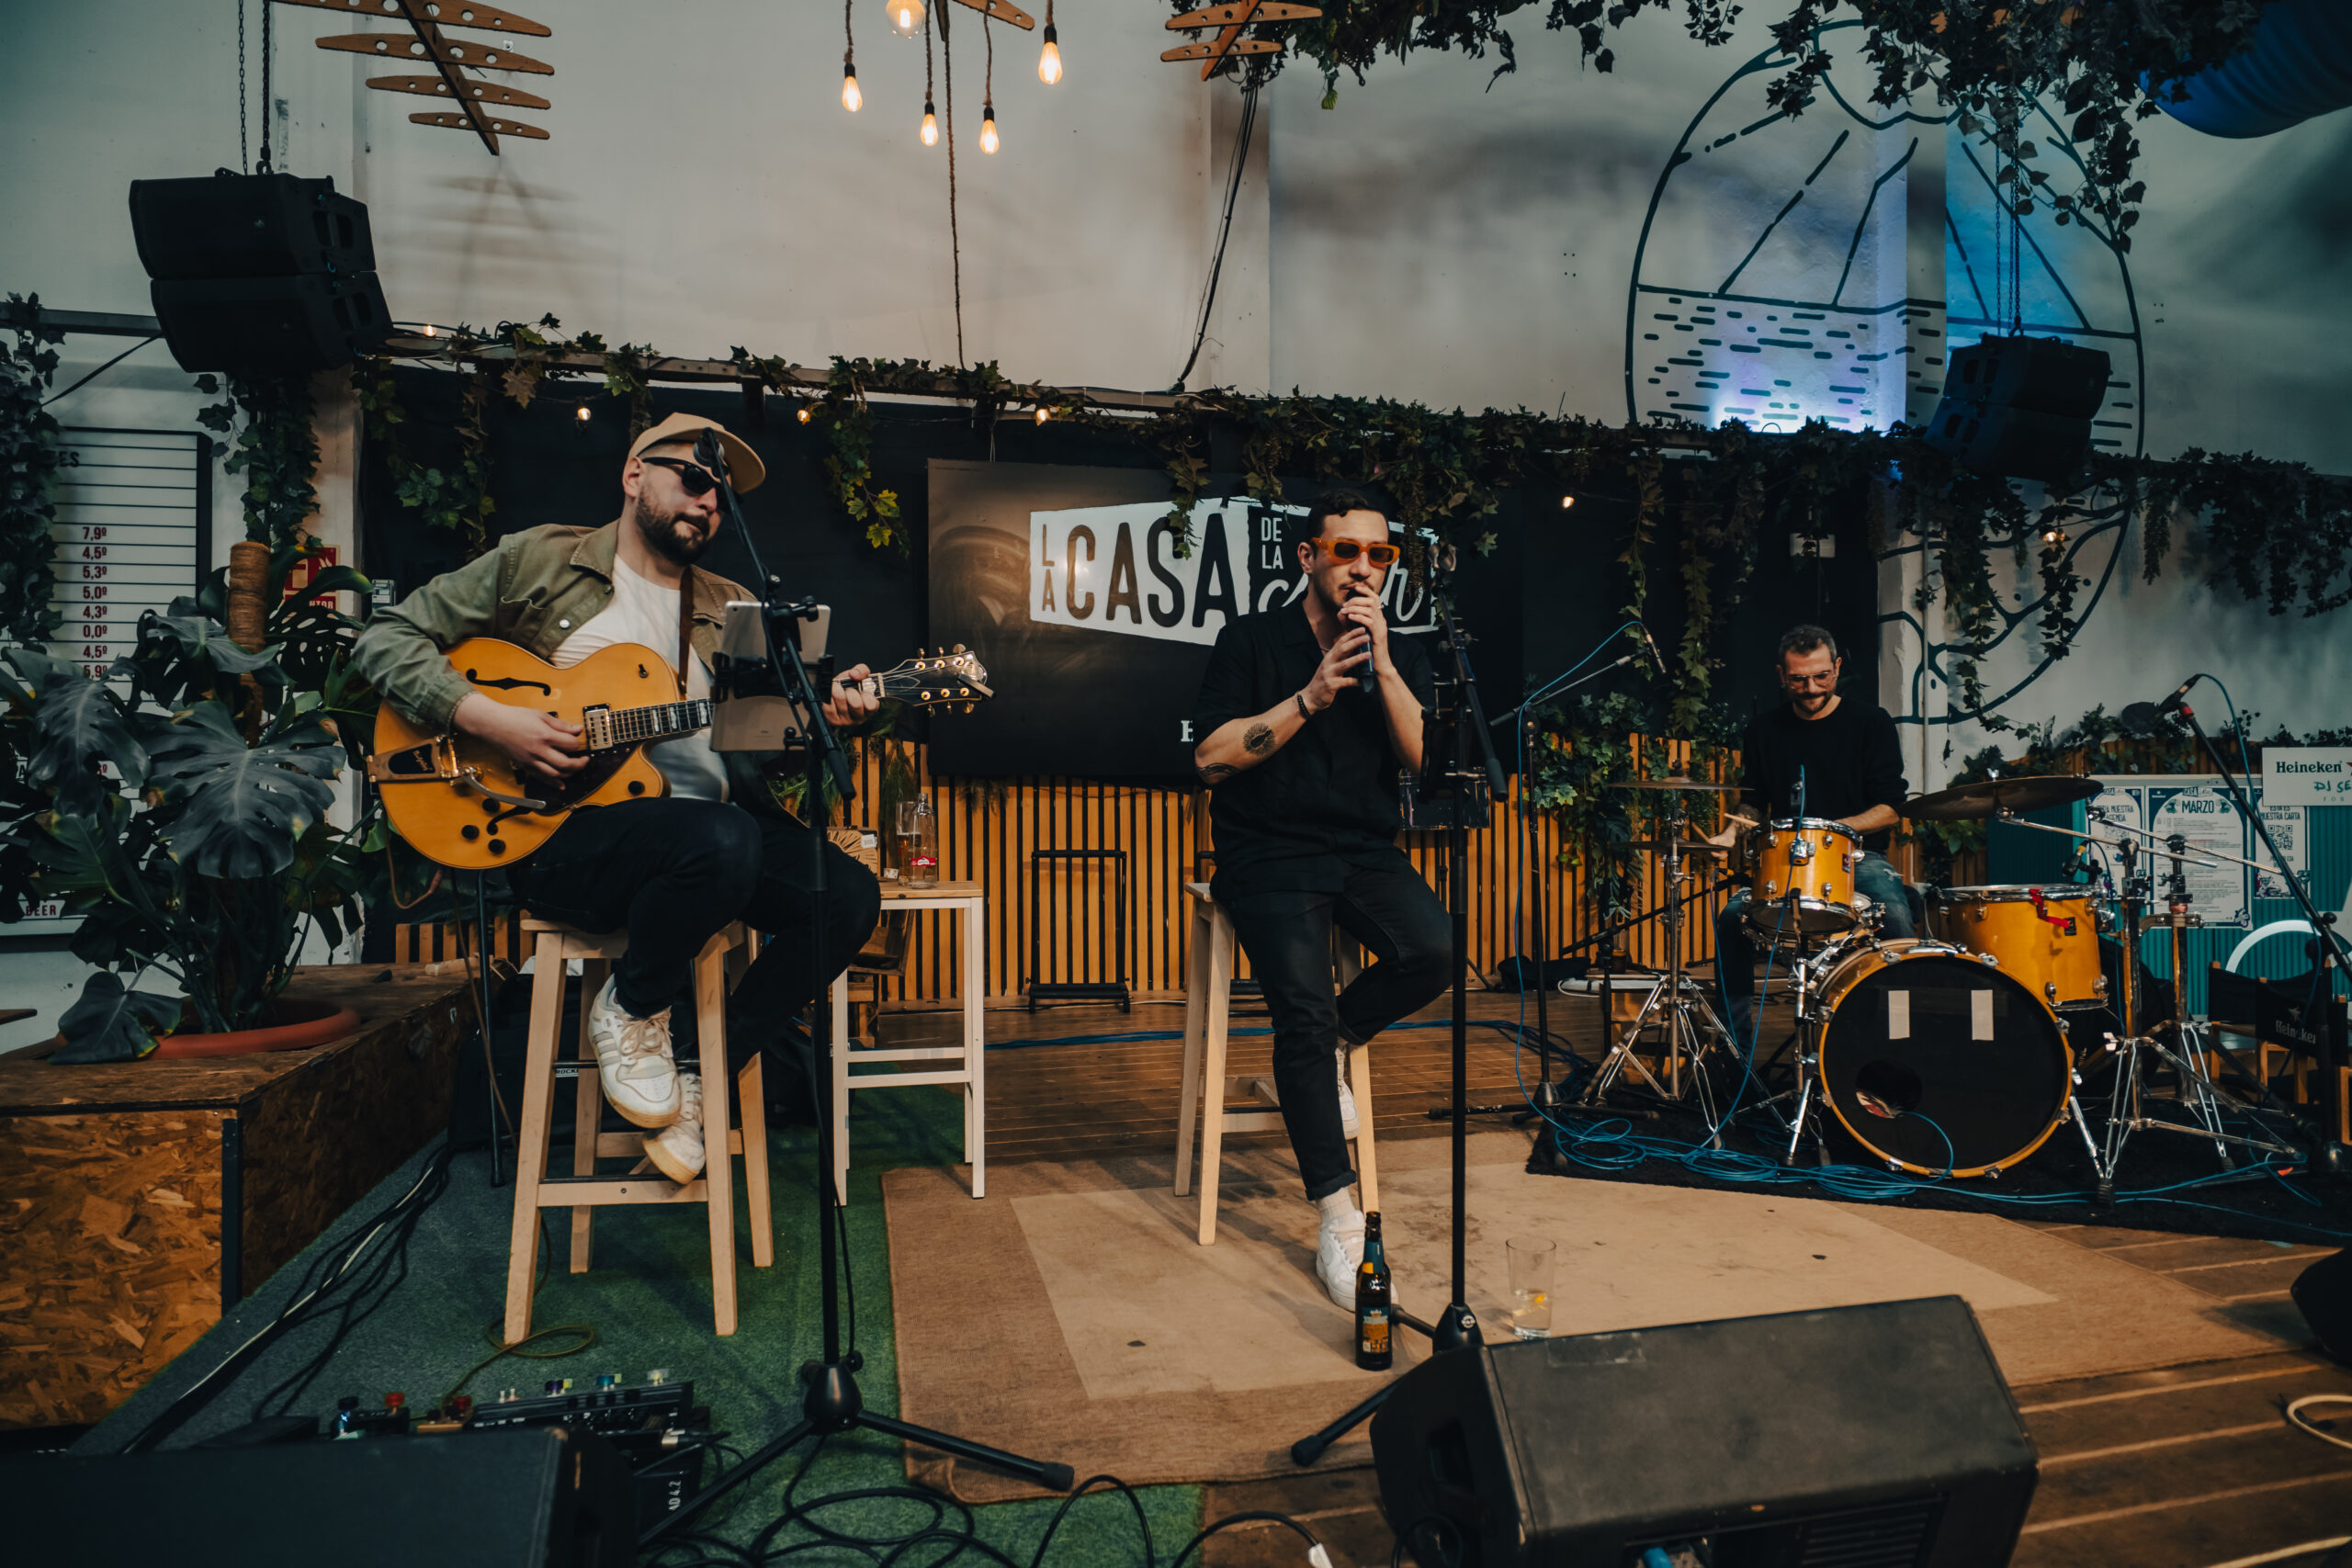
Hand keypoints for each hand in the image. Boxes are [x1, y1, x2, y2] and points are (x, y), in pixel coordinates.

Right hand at [454, 693, 583, 778]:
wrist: (492, 724)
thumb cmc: (514, 717)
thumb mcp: (540, 715)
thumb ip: (560, 724)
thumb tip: (577, 729)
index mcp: (544, 735)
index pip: (570, 744)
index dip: (577, 743)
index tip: (578, 741)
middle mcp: (538, 751)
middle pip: (566, 764)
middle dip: (580, 764)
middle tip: (585, 760)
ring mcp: (531, 760)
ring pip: (555, 774)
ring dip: (569, 774)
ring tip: (575, 768)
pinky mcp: (524, 766)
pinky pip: (541, 778)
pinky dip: (553, 783)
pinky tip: (561, 785)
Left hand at [821, 664, 877, 725]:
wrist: (834, 693)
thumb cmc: (848, 686)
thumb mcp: (857, 676)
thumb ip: (862, 670)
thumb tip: (854, 674)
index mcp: (870, 707)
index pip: (871, 705)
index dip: (866, 695)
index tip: (861, 689)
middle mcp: (859, 717)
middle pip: (856, 704)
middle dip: (851, 692)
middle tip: (848, 688)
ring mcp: (846, 720)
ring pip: (842, 706)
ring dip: (838, 693)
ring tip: (837, 688)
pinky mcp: (833, 720)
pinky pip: (830, 708)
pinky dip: (829, 698)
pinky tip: (830, 694)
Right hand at [1302, 627, 1372, 711]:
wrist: (1311, 696)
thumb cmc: (1323, 680)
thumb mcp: (1330, 665)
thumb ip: (1341, 657)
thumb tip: (1355, 648)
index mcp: (1329, 657)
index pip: (1341, 642)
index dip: (1351, 634)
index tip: (1362, 628)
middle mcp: (1328, 663)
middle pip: (1342, 649)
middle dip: (1355, 642)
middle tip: (1367, 636)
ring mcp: (1329, 673)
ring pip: (1345, 664)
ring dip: (1358, 658)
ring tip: (1369, 654)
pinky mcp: (1332, 685)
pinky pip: (1346, 682)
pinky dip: (1355, 681)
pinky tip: (1363, 681)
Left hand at [1336, 588, 1390, 674]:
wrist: (1379, 665)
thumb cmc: (1368, 650)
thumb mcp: (1358, 632)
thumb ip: (1351, 622)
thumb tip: (1341, 613)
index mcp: (1379, 618)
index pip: (1375, 599)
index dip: (1366, 591)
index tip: (1356, 588)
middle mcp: (1382, 620)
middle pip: (1372, 601)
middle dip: (1356, 600)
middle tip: (1345, 606)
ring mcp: (1382, 627)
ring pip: (1370, 609)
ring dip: (1355, 607)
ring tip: (1345, 610)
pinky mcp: (1379, 635)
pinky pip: (1370, 621)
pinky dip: (1359, 617)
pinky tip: (1350, 617)